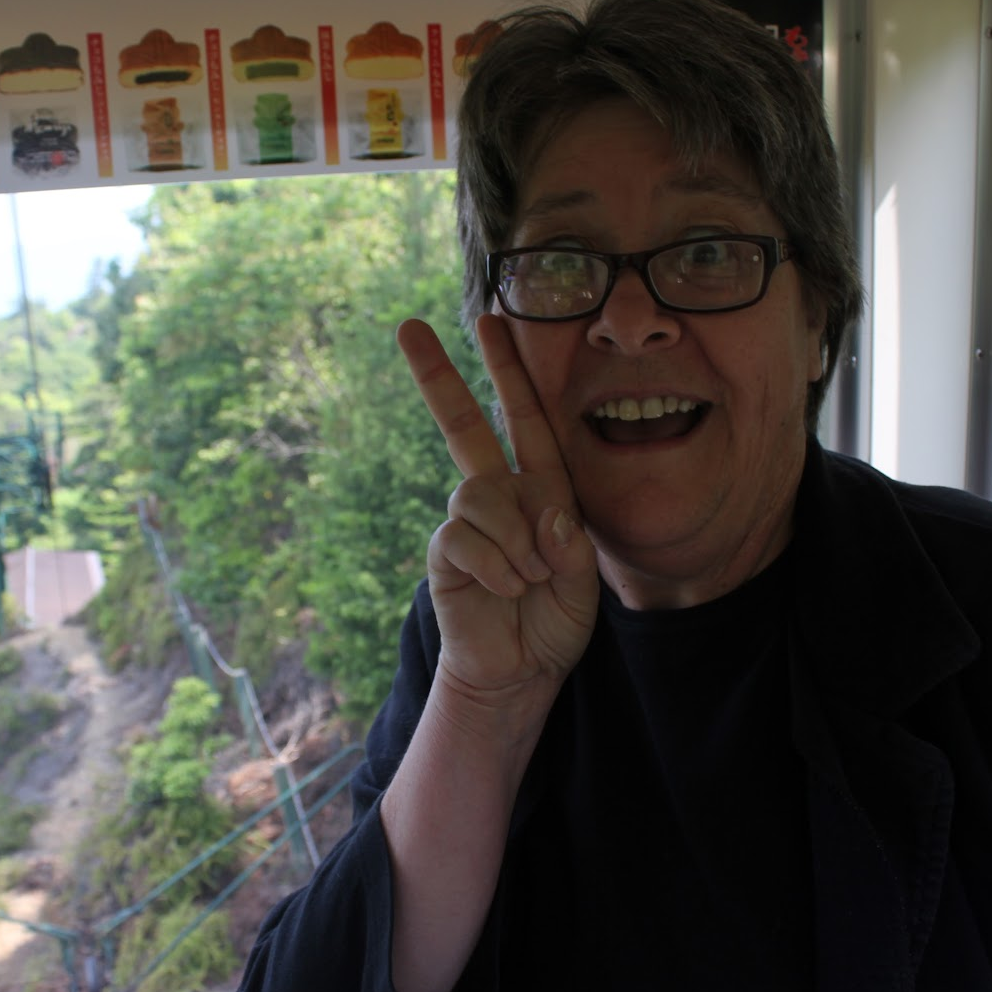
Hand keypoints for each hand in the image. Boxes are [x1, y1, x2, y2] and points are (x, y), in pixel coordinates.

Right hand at [397, 314, 599, 732]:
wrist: (520, 670)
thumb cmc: (554, 622)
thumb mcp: (584, 585)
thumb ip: (572, 548)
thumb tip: (547, 512)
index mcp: (541, 487)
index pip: (525, 417)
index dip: (508, 371)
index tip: (489, 321)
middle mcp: (500, 495)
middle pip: (462, 424)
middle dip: (437, 376)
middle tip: (407, 327)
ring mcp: (468, 523)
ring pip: (478, 492)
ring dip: (514, 539)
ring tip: (531, 578)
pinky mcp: (445, 553)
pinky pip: (463, 536)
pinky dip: (496, 564)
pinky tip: (508, 588)